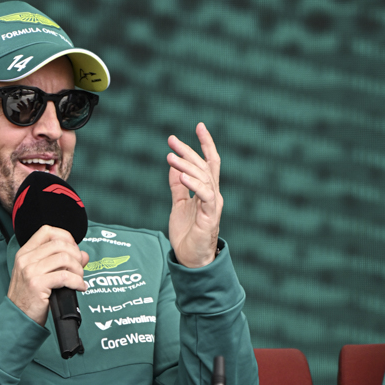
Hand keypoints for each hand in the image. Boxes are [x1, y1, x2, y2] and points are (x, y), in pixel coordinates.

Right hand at [8, 225, 88, 325]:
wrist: (18, 318)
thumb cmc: (29, 298)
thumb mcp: (41, 275)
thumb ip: (61, 262)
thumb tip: (83, 255)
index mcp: (25, 253)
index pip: (47, 231)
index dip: (66, 237)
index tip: (73, 249)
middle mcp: (26, 259)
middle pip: (60, 244)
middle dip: (76, 255)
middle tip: (79, 268)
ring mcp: (30, 271)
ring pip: (64, 258)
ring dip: (78, 269)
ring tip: (79, 279)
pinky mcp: (37, 284)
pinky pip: (65, 276)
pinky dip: (77, 282)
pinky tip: (79, 287)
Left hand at [166, 122, 222, 267]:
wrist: (190, 259)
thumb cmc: (187, 234)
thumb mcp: (179, 204)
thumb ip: (178, 186)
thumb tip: (174, 166)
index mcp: (207, 191)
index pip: (209, 162)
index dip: (205, 144)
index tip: (199, 126)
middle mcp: (213, 195)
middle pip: (204, 166)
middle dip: (189, 150)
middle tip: (172, 140)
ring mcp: (213, 205)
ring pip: (204, 178)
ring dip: (187, 165)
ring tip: (170, 156)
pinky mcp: (210, 216)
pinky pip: (205, 195)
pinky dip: (194, 184)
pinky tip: (182, 176)